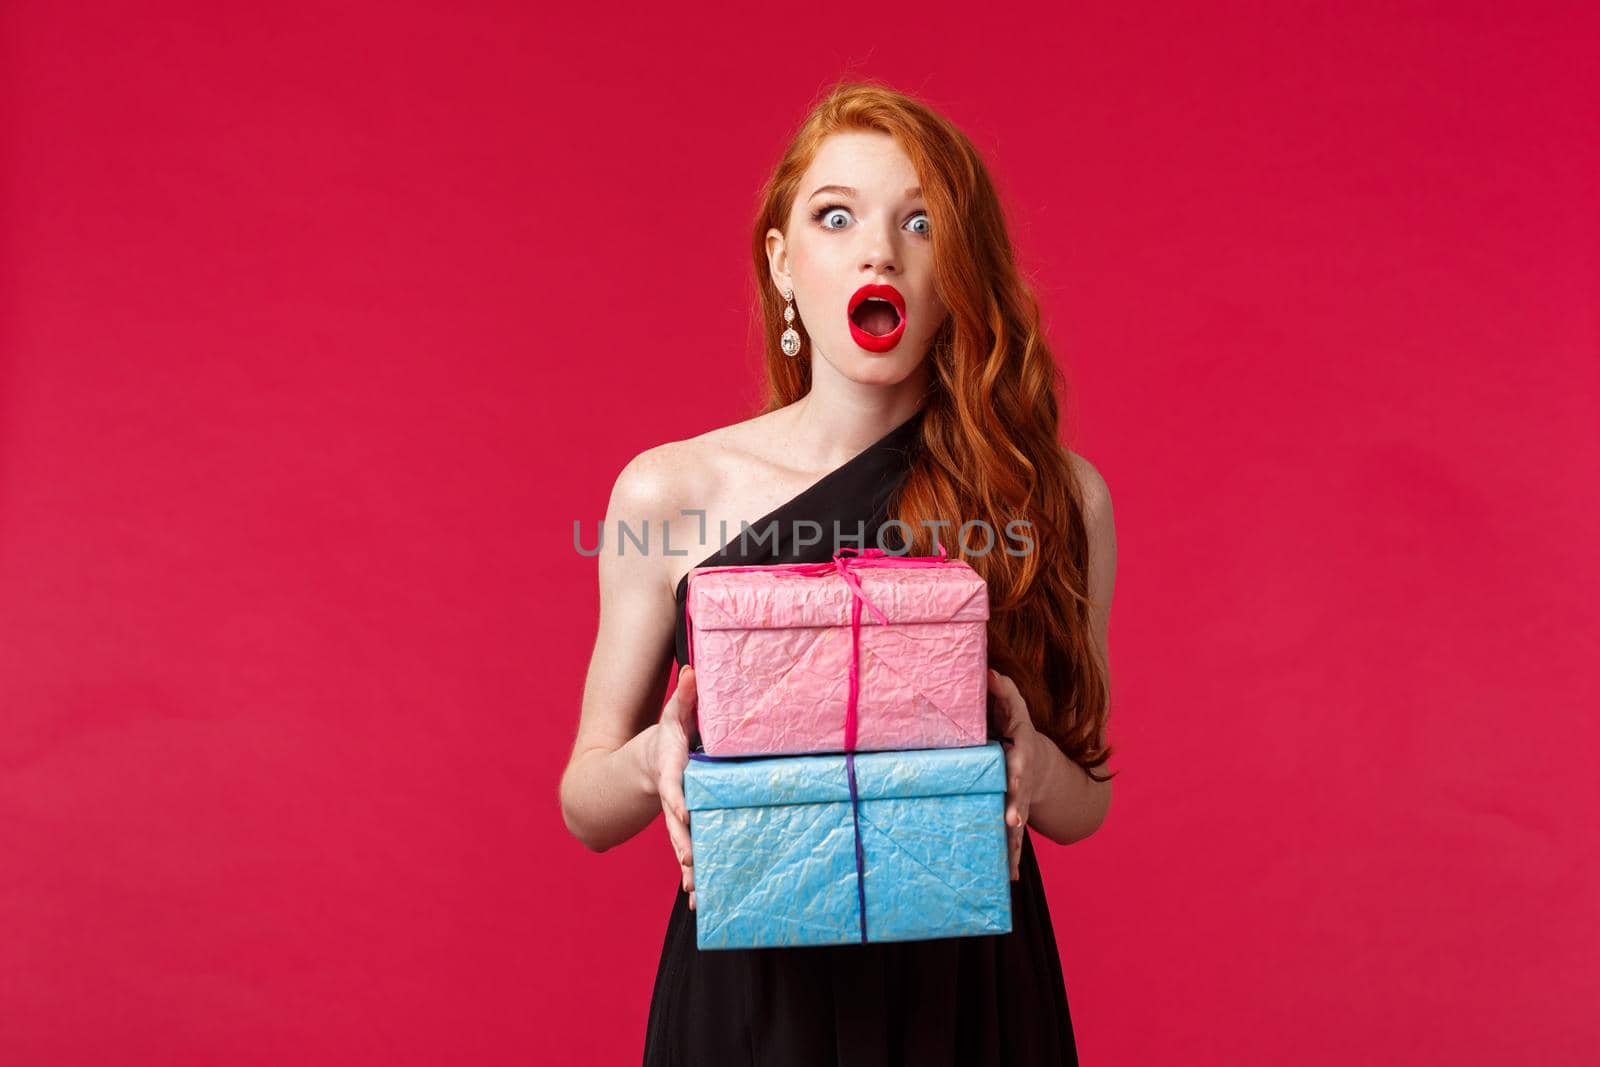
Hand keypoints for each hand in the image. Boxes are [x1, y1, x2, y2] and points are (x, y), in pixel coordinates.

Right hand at [655, 665, 698, 909]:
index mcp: (669, 774)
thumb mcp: (671, 718)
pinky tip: (699, 898)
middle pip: (675, 824)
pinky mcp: (682, 829)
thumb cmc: (661, 741)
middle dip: (682, 843)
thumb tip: (693, 671)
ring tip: (696, 892)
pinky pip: (690, 852)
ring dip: (689, 868)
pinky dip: (694, 876)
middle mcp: (671, 799)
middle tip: (689, 863)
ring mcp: (674, 817)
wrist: (639, 767)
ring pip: (682, 845)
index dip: (678, 800)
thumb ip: (684, 698)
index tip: (682, 814)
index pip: (673, 788)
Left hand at [987, 668, 1038, 881]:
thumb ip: (1003, 692)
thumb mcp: (1013, 709)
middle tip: (1013, 824)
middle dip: (1017, 810)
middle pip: (1020, 797)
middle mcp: (1023, 783)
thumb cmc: (1016, 731)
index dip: (1016, 770)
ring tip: (1012, 866)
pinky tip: (1009, 879)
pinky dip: (1013, 859)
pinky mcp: (1015, 819)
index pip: (1017, 761)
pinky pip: (1014, 842)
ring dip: (1015, 845)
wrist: (1038, 760)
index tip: (1014, 779)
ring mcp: (1022, 803)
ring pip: (1018, 827)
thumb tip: (989, 671)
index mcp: (1019, 756)